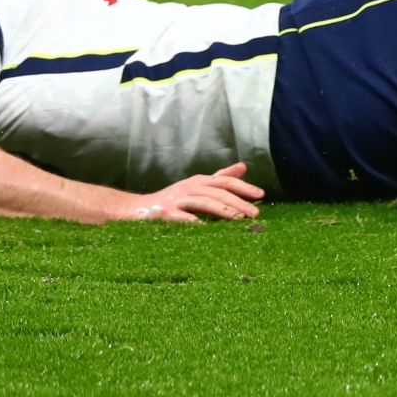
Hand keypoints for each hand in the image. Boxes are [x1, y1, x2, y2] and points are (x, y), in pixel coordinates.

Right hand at [126, 162, 264, 222]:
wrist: (135, 210)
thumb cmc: (171, 200)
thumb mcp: (197, 185)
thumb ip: (220, 177)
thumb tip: (244, 166)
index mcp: (199, 181)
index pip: (226, 181)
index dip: (244, 187)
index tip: (261, 195)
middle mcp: (189, 187)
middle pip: (219, 192)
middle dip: (239, 202)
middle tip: (256, 213)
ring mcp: (177, 199)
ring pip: (205, 202)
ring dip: (223, 210)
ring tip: (238, 219)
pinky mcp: (164, 213)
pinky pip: (183, 219)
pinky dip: (195, 223)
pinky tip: (208, 229)